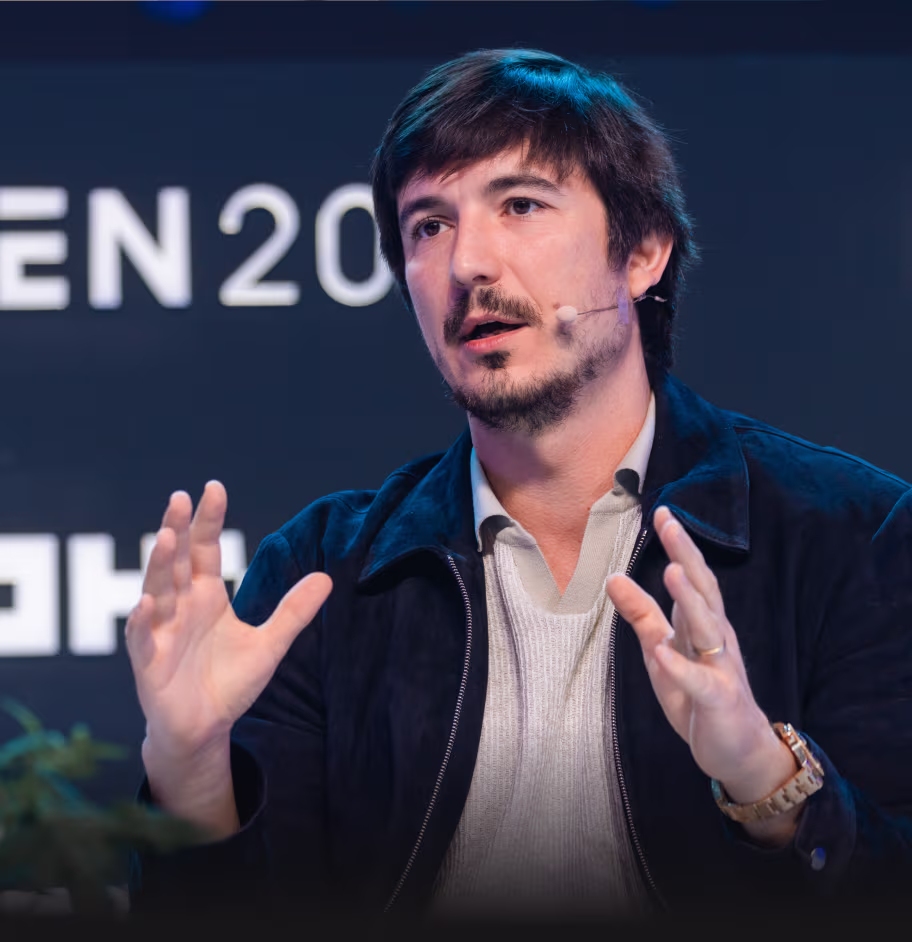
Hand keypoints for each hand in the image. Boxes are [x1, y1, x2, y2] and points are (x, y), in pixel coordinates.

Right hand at [125, 481, 332, 767]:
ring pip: (156, 590)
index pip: (204, 549)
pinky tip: (145, 603)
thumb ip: (293, 612)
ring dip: (159, 564)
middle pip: (176, 560)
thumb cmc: (229, 682)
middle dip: (177, 529)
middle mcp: (180, 606)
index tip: (214, 487)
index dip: (207, 520)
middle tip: (180, 498)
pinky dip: (141, 621)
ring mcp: (160, 632)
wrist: (205, 728)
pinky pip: (141, 638)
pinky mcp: (149, 663)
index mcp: (205, 595)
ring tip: (166, 536)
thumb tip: (326, 578)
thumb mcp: (270, 645)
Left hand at [606, 506, 797, 840]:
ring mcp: (720, 668)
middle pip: (704, 590)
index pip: (692, 576)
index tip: (662, 511)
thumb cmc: (698, 694)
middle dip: (686, 555)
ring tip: (672, 571)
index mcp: (702, 624)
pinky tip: (664, 654)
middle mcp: (716, 638)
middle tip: (670, 523)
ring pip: (707, 629)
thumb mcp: (661, 651)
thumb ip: (641, 615)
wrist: (738, 751)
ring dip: (690, 601)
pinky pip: (699, 683)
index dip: (679, 545)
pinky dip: (681, 668)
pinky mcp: (718, 701)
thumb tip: (613, 577)